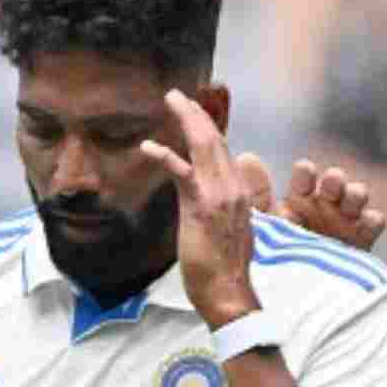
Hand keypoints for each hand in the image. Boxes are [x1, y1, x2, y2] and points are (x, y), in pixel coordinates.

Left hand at [140, 90, 260, 328]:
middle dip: (196, 113)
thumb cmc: (224, 268)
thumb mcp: (227, 231)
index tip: (194, 111)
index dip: (208, 128)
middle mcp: (233, 188)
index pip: (223, 151)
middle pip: (216, 139)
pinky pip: (182, 173)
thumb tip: (209, 202)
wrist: (229, 291)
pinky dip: (165, 155)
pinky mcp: (201, 206)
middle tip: (177, 95)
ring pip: (204, 145)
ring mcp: (220, 195)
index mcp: (239, 192)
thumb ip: (219, 209)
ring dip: (186, 119)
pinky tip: (147, 146)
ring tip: (171, 100)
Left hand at [235, 153, 385, 250]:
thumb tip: (247, 157)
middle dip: (334, 179)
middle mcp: (322, 205)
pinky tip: (363, 221)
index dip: (306, 172)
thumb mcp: (262, 223)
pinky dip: (371, 218)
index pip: (305, 175)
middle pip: (334, 181)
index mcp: (298, 199)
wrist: (289, 290)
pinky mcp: (360, 239)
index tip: (304, 173)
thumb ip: (256, 194)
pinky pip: (373, 221)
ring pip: (356, 195)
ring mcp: (343, 220)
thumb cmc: (272, 252)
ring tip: (348, 199)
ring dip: (355, 193)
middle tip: (331, 184)